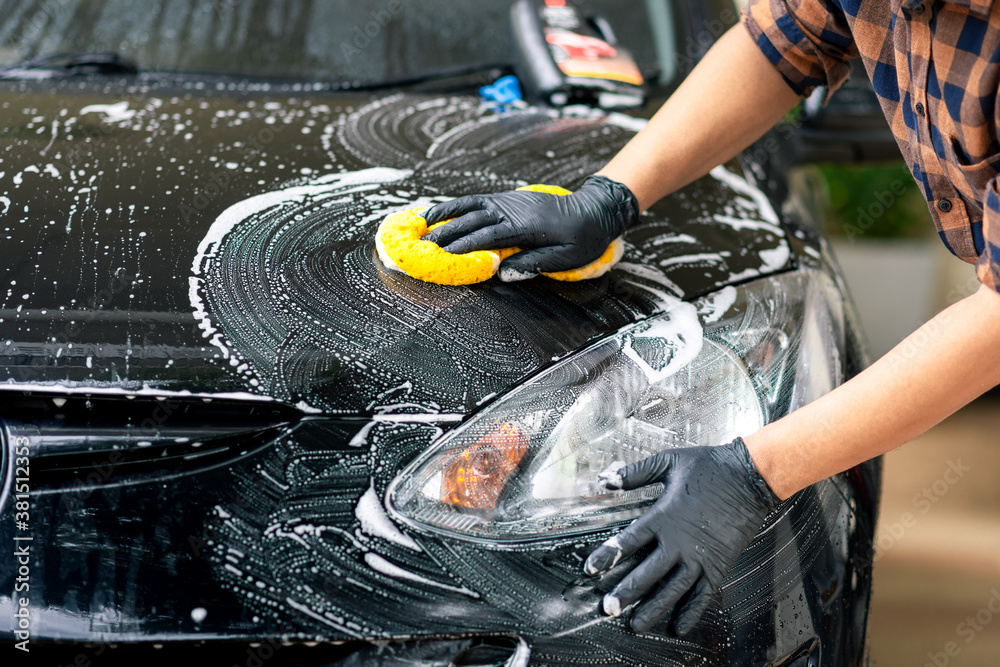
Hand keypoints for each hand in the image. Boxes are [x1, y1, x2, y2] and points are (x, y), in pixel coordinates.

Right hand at [422, 175, 638, 280]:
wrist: (595, 210)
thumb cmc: (583, 238)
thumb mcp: (566, 258)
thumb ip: (535, 264)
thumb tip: (503, 273)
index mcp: (526, 227)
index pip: (488, 236)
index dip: (464, 246)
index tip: (442, 257)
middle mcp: (513, 210)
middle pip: (473, 221)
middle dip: (446, 234)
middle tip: (423, 247)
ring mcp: (510, 201)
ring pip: (471, 206)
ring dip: (446, 215)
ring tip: (422, 224)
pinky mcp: (509, 199)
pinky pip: (478, 200)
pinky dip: (457, 205)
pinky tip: (442, 211)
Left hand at [583, 437, 779, 633]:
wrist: (750, 476)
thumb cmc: (709, 466)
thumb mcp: (668, 462)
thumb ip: (635, 472)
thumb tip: (606, 479)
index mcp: (664, 516)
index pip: (628, 541)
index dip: (608, 557)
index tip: (591, 570)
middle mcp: (680, 542)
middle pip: (647, 573)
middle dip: (626, 592)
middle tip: (608, 608)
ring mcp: (701, 557)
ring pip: (673, 589)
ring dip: (653, 608)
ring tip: (636, 625)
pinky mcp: (720, 565)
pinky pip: (703, 594)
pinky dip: (691, 611)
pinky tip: (679, 626)